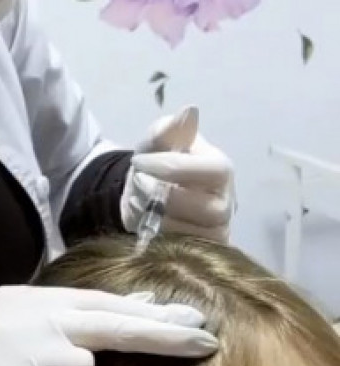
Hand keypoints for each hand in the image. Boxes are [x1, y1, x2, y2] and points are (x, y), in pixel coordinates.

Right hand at [0, 283, 216, 365]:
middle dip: (160, 334)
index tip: (196, 322)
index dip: (151, 314)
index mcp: (26, 298)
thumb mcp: (20, 334)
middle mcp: (21, 316)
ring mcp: (11, 351)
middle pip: (107, 323)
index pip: (101, 302)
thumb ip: (71, 322)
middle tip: (204, 340)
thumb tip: (140, 309)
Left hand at [121, 105, 233, 242]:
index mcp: (222, 170)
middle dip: (163, 196)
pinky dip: (156, 237)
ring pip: (190, 234)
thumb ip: (170, 129)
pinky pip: (181, 253)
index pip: (211, 171)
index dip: (172, 167)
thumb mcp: (158, 140)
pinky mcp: (201, 254)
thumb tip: (190, 111)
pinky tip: (145, 219)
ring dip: (155, 217)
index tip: (139, 161)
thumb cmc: (157, 161)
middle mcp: (226, 203)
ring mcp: (216, 232)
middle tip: (138, 183)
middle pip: (205, 209)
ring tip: (138, 199)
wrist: (144, 194)